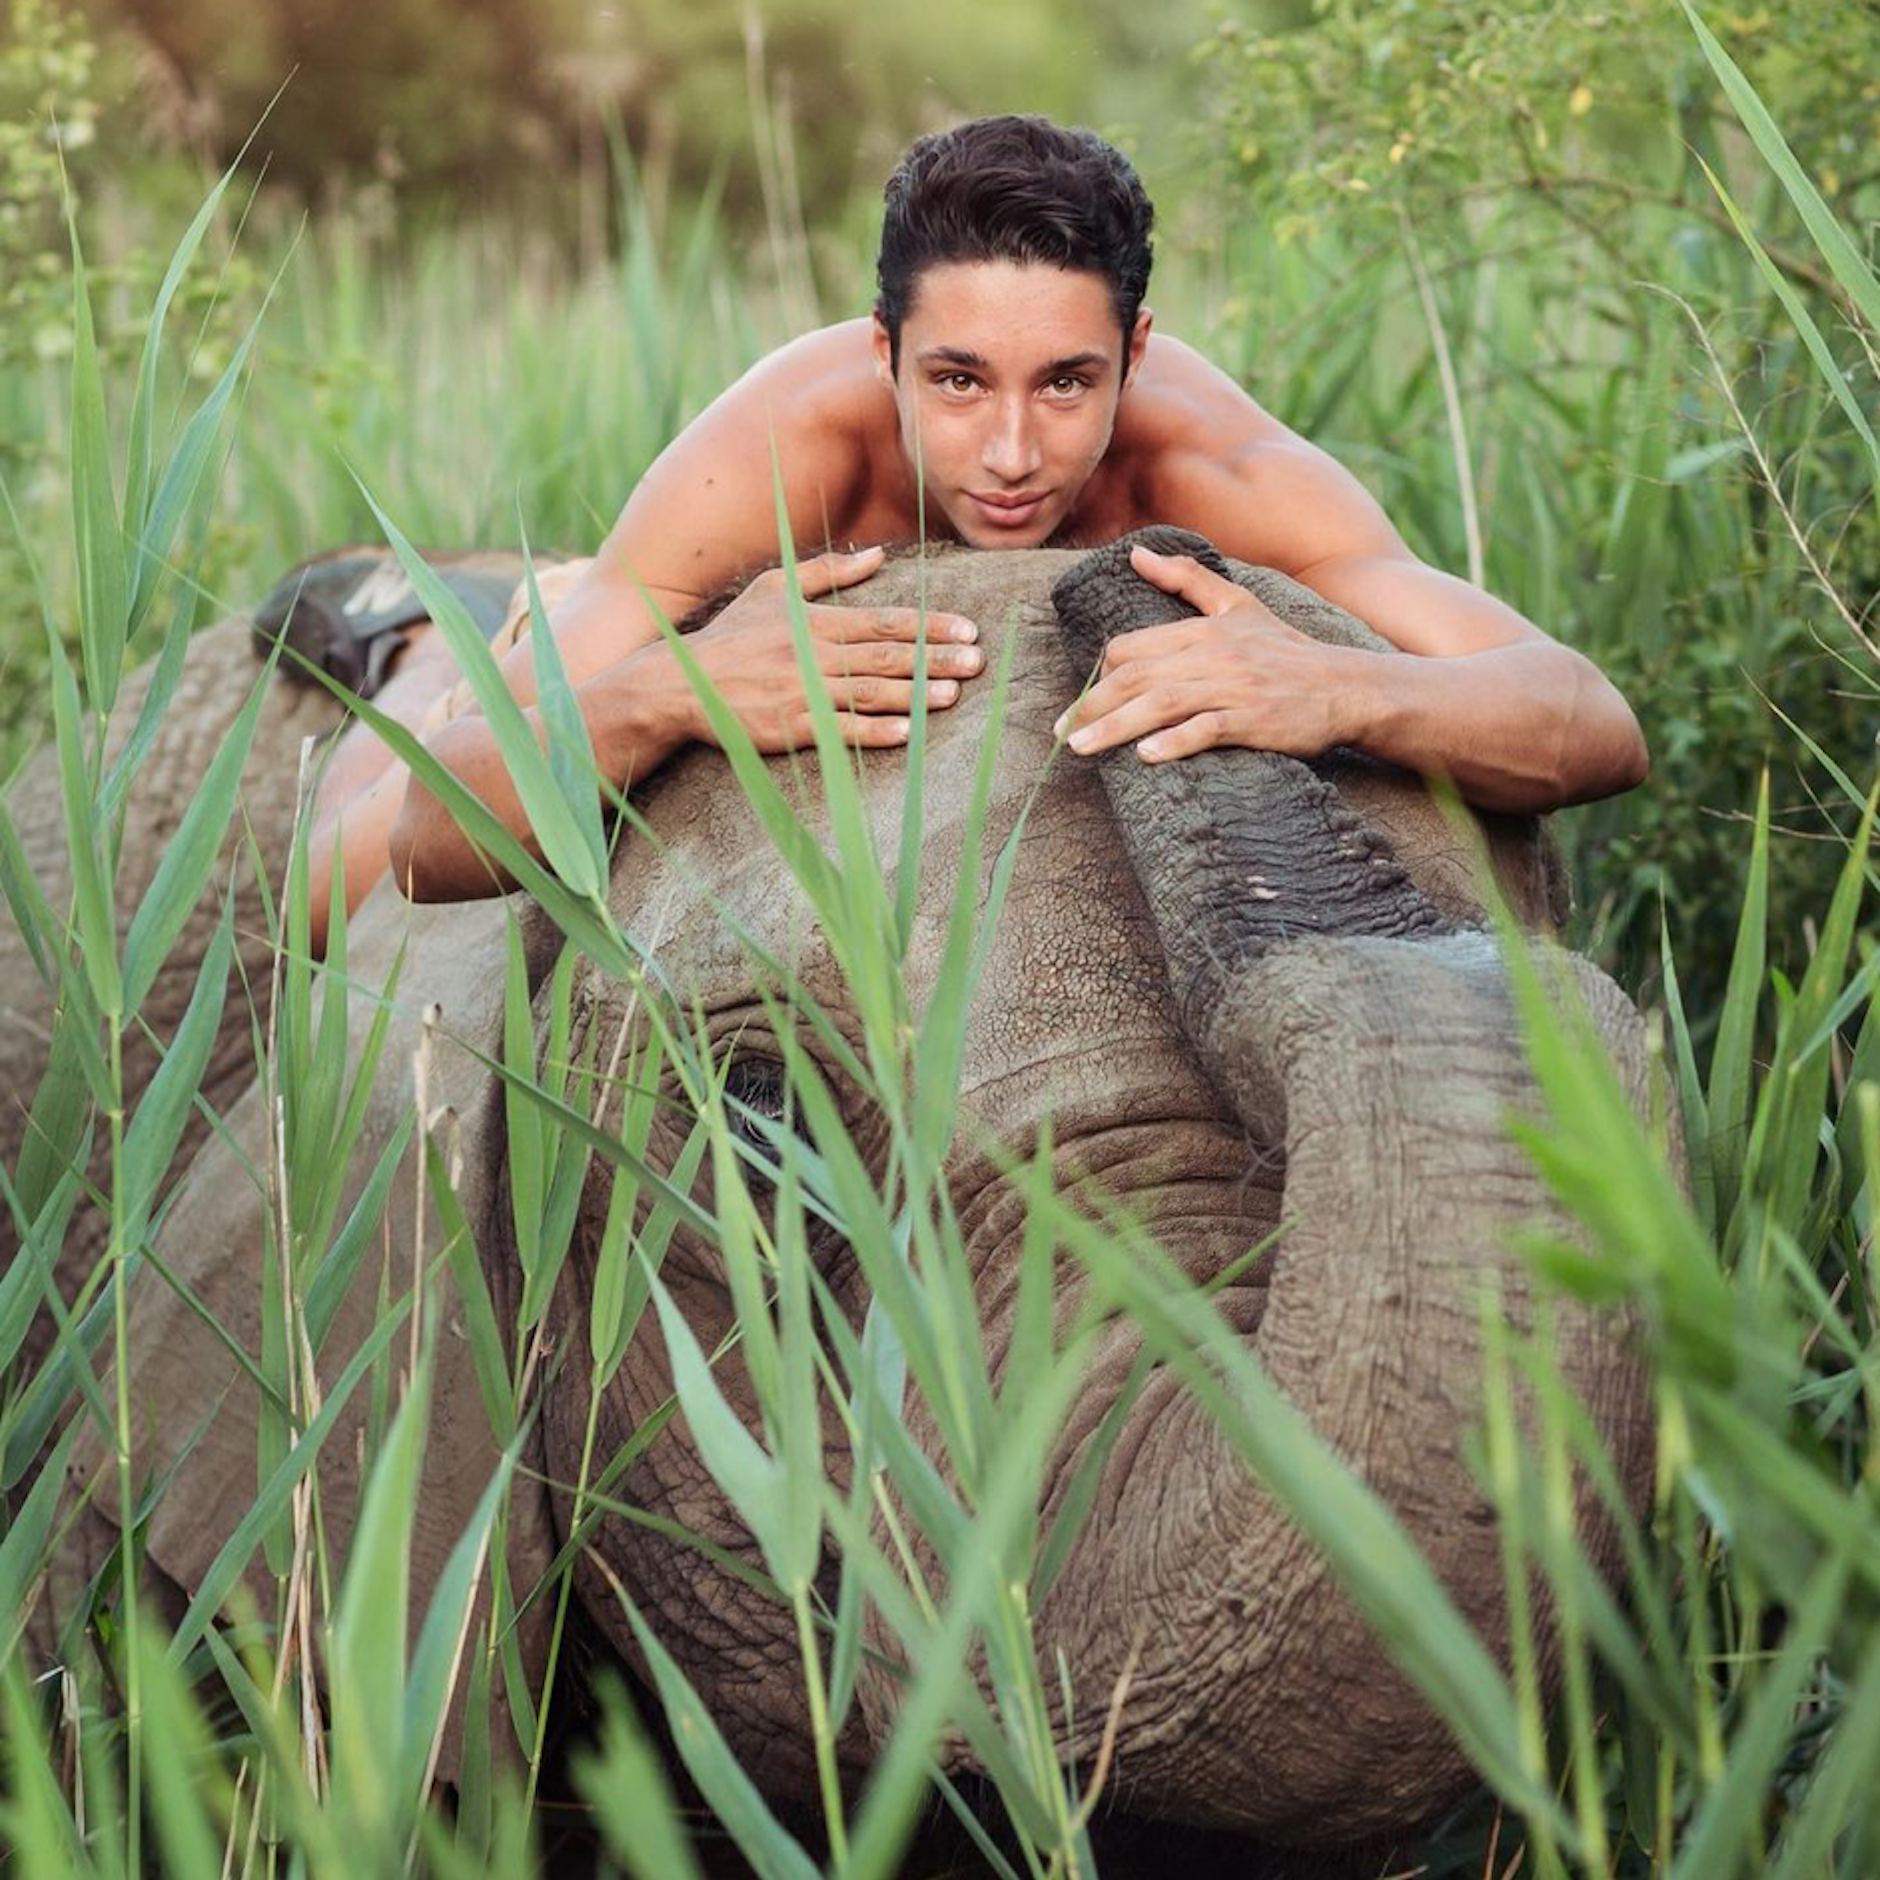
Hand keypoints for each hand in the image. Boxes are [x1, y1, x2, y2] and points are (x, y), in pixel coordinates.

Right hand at [680, 547, 983, 751]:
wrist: (682, 684)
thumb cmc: (732, 636)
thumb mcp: (773, 589)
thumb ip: (827, 573)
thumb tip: (879, 556)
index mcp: (814, 621)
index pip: (883, 621)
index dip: (929, 625)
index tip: (967, 628)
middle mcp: (812, 655)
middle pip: (885, 656)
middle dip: (935, 658)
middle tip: (977, 661)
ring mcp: (802, 694)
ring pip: (869, 692)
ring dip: (915, 694)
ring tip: (954, 694)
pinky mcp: (789, 728)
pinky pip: (839, 730)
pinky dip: (874, 731)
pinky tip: (907, 733)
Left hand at [1053, 545, 1361, 762]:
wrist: (1345, 687)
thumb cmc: (1286, 651)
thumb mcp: (1237, 605)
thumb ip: (1185, 578)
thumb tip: (1136, 553)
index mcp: (1201, 630)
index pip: (1131, 648)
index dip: (1101, 675)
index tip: (1085, 702)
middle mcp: (1211, 655)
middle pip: (1135, 677)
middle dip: (1092, 706)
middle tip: (1061, 733)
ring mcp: (1232, 688)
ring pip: (1160, 704)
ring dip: (1115, 727)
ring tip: (1082, 748)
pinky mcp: (1253, 720)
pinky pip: (1206, 730)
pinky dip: (1175, 742)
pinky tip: (1146, 757)